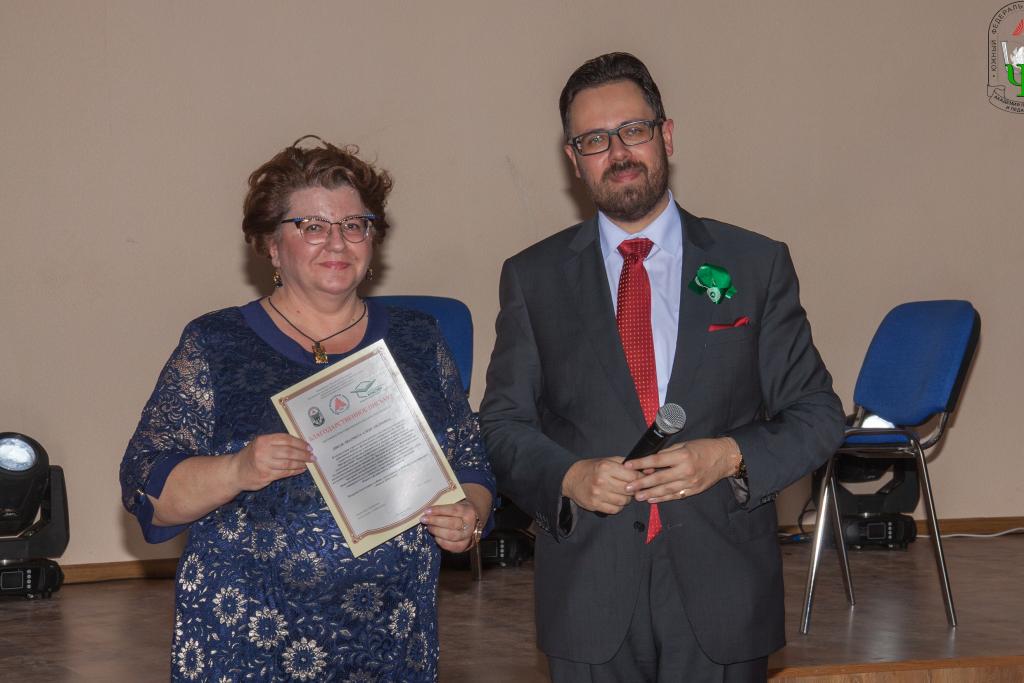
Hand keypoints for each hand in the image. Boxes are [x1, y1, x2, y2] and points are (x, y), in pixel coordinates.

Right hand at [231, 433, 314, 490]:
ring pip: (288, 463)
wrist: (235, 471)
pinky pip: (284, 473)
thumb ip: (276, 442)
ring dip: (301, 463)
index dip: (299, 443)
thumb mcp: (260, 444)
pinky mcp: (265, 476)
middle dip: (303, 454)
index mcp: (263, 440)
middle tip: (312, 456)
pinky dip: (295, 471)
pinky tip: (301, 469)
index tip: (308, 446)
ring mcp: (264, 464)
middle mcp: (263, 451)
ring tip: (308, 463)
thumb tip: (299, 443)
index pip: (286, 439)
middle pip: (289, 451)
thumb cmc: (251, 456)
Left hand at [422, 499, 478, 552]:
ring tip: (429, 527)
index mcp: (469, 512)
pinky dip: (440, 541)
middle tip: (425, 519)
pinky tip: (435, 536)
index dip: (439, 510)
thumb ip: (445, 509)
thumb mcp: (457, 507)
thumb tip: (428, 512)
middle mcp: (469, 525)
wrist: (472, 526)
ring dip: (437, 531)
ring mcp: (467, 537)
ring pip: (451, 535)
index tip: (427, 511)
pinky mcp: (462, 546)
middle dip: (435, 521)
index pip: (453, 510)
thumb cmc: (460, 515)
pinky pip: (450, 545)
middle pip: (452, 523)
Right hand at [561, 457, 639, 514]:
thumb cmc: (593, 468)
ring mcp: (598, 494)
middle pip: (629, 490)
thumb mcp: (608, 460)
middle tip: (630, 488)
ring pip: (623, 501)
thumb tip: (648, 470)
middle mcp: (602, 480)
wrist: (571, 478)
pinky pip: (615, 510)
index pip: (632, 476)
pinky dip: (617, 507)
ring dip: (625, 499)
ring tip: (621, 493)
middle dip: (633, 490)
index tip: (641, 480)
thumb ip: (628, 464)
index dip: (640, 479)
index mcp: (606, 467)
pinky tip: (614, 500)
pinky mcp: (594, 504)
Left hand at [624, 437, 740, 502]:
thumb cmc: (703, 448)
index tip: (628, 465)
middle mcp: (686, 470)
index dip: (641, 463)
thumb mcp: (684, 445)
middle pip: (659, 478)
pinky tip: (652, 499)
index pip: (657, 460)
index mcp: (682, 456)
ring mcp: (690, 482)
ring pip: (666, 490)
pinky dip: (663, 498)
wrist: (724, 458)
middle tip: (628, 487)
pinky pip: (675, 495)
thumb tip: (649, 464)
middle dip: (641, 483)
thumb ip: (666, 455)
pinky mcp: (694, 490)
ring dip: (650, 494)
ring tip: (637, 496)